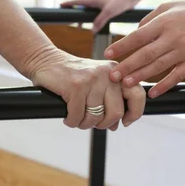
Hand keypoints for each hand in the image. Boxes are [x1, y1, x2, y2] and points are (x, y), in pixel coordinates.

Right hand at [29, 51, 145, 130]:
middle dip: (103, 124)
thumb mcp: (97, 83)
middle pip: (116, 113)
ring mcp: (92, 80)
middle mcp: (108, 75)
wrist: (46, 60)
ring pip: (95, 117)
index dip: (134, 113)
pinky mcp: (76, 86)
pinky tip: (68, 117)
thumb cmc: (73, 75)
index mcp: (117, 73)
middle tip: (91, 122)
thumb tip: (117, 125)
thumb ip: (110, 101)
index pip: (138, 95)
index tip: (124, 122)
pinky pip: (77, 116)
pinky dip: (71, 121)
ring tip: (77, 117)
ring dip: (84, 123)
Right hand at [60, 0, 140, 33]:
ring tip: (82, 27)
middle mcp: (96, 2)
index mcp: (93, 0)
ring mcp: (101, 5)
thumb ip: (100, 21)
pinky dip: (93, 19)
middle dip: (76, 15)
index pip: (77, 2)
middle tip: (72, 23)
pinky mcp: (107, 8)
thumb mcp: (109, 12)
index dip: (68, 4)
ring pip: (89, 12)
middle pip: (82, 9)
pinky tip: (96, 25)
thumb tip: (91, 31)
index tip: (60, 5)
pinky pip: (96, 14)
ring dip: (85, 19)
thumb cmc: (121, 2)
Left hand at [104, 0, 184, 98]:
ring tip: (126, 84)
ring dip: (141, 76)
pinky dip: (164, 85)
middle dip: (127, 66)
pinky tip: (153, 92)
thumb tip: (134, 34)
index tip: (108, 54)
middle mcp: (174, 37)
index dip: (122, 46)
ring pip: (159, 67)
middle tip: (112, 75)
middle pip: (146, 54)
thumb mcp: (167, 7)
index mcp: (164, 22)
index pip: (138, 36)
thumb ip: (148, 20)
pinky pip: (177, 76)